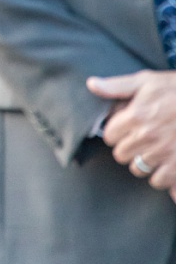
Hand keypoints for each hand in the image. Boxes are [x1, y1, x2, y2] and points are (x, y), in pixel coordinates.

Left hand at [89, 69, 175, 194]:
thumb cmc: (179, 90)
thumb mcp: (148, 81)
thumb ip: (117, 86)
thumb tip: (92, 84)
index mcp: (136, 116)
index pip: (111, 135)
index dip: (118, 132)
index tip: (127, 129)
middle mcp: (148, 137)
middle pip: (122, 155)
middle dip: (129, 148)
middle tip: (143, 141)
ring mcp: (165, 154)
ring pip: (139, 170)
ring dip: (145, 164)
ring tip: (157, 152)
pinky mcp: (179, 167)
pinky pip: (161, 182)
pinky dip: (164, 177)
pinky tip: (169, 165)